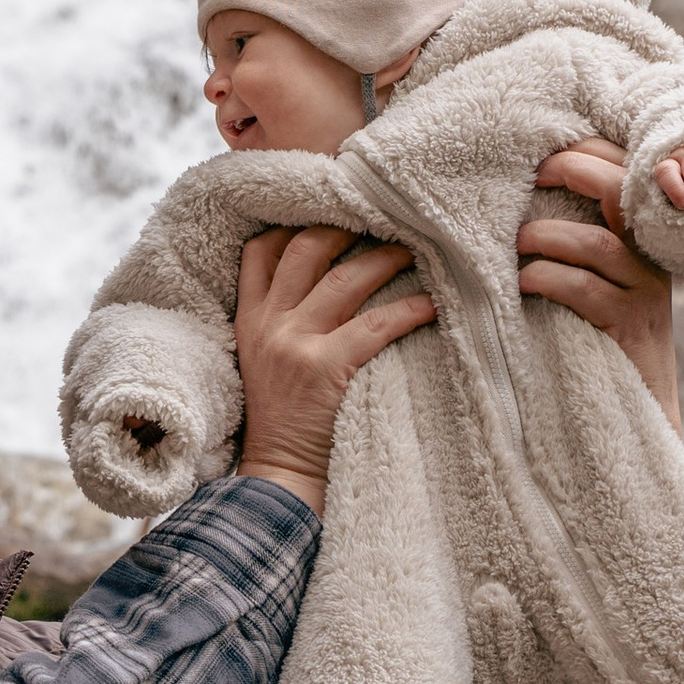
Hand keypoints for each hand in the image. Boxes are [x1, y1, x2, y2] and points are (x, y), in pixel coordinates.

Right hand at [236, 225, 435, 511]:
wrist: (277, 477)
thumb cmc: (282, 423)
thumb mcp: (261, 362)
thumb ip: (281, 322)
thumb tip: (331, 280)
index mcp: (249, 319)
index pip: (262, 249)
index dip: (297, 219)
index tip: (333, 206)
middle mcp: (267, 323)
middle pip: (304, 248)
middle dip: (346, 226)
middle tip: (385, 217)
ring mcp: (293, 344)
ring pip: (344, 279)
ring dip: (386, 259)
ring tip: (418, 249)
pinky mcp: (324, 368)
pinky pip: (376, 324)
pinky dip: (410, 309)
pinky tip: (434, 303)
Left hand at [521, 141, 682, 429]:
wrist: (643, 407)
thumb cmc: (604, 335)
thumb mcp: (601, 278)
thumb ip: (579, 238)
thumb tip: (521, 198)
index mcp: (644, 234)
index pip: (627, 169)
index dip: (588, 148)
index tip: (543, 149)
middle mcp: (650, 256)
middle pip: (621, 189)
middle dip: (571, 171)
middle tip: (529, 176)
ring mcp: (644, 290)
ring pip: (597, 242)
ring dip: (546, 235)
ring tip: (514, 243)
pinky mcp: (627, 325)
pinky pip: (583, 289)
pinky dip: (545, 278)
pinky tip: (521, 285)